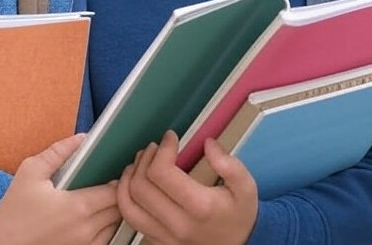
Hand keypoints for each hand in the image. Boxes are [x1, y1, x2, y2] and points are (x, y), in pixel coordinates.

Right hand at [0, 135, 120, 244]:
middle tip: (111, 180)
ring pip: (115, 226)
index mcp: (77, 207)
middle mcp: (85, 230)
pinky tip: (95, 217)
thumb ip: (58, 151)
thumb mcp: (30, 173)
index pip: (116, 191)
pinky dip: (105, 229)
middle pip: (119, 208)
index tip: (117, 168)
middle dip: (119, 193)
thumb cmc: (13, 212)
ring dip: (113, 211)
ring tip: (103, 197)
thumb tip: (82, 137)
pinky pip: (105, 241)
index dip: (120, 178)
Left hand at [117, 130, 257, 244]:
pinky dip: (124, 196)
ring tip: (141, 162)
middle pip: (140, 187)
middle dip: (144, 158)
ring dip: (129, 177)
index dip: (162, 149)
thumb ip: (229, 163)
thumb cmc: (240, 213)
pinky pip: (130, 219)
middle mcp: (178, 224)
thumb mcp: (246, 185)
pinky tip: (134, 182)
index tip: (171, 137)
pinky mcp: (157, 241)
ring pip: (128, 204)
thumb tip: (208, 143)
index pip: (162, 173)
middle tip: (155, 147)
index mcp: (200, 206)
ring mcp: (164, 236)